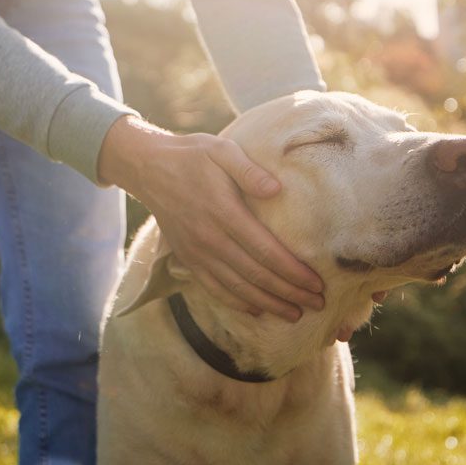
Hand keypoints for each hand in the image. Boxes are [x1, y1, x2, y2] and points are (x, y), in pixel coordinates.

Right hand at [98, 115, 324, 320]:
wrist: (148, 168)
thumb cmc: (192, 155)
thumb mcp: (221, 150)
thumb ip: (249, 170)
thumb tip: (276, 189)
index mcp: (223, 212)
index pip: (265, 251)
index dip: (293, 271)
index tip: (316, 283)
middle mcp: (210, 238)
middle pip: (256, 275)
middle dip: (290, 293)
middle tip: (317, 304)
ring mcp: (197, 253)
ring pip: (238, 288)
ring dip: (269, 304)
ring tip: (295, 314)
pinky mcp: (187, 259)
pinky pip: (214, 288)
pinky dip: (237, 303)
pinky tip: (257, 310)